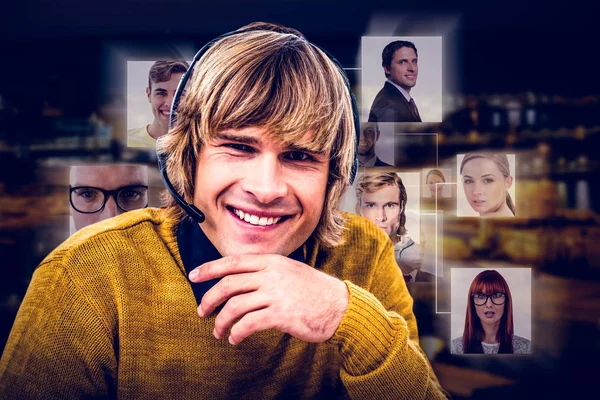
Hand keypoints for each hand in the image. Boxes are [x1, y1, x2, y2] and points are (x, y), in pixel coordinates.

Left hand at [188, 254, 348, 344]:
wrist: (340, 306)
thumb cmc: (313, 291)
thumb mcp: (290, 270)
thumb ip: (267, 271)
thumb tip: (239, 280)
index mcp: (272, 261)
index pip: (233, 261)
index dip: (210, 268)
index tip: (194, 276)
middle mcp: (272, 274)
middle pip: (229, 284)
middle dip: (209, 299)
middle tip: (202, 311)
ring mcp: (276, 293)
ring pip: (235, 306)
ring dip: (221, 322)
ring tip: (218, 332)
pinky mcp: (281, 314)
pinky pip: (248, 324)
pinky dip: (236, 333)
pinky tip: (235, 339)